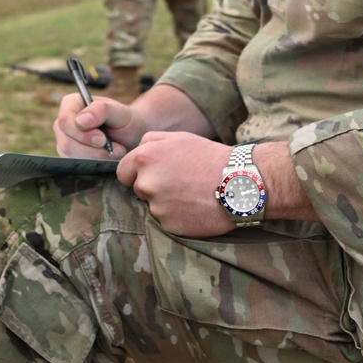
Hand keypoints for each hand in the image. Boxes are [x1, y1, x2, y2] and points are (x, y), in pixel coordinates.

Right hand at [53, 91, 140, 158]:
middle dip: (93, 150)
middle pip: (67, 142)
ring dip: (97, 158)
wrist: (131, 137)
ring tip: (116, 152)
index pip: (65, 120)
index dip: (81, 133)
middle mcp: (64, 123)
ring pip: (71, 156)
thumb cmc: (125, 120)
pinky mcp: (70, 157)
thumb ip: (100, 110)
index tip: (102, 139)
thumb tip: (80, 121)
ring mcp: (65, 141)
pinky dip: (95, 165)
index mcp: (71, 104)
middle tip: (116, 148)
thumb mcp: (119, 111)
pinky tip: (108, 159)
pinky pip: (76, 166)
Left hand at [117, 133, 236, 237]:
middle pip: (138, 189)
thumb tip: (135, 152)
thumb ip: (151, 141)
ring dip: (166, 203)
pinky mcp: (169, 225)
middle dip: (153, 187)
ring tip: (190, 193)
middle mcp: (146, 182)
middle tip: (180, 182)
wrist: (239, 183)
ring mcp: (157, 206)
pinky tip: (194, 207)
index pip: (123, 172)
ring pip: (153, 206)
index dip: (137, 173)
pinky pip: (166, 221)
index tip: (154, 174)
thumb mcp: (179, 138)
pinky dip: (177, 216)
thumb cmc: (209, 157)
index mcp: (144, 158)